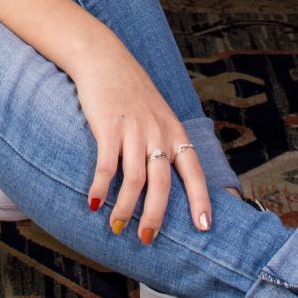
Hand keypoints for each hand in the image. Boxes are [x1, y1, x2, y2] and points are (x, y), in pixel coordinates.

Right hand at [73, 37, 210, 240]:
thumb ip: (165, 142)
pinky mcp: (108, 125)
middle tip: (147, 238)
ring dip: (125, 208)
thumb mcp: (158, 114)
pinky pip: (107, 164)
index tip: (204, 227)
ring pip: (135, 179)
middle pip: (162, 183)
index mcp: (174, 131)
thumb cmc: (131, 91)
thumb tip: (167, 180)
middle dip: (156, 215)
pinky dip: (101, 187)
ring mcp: (134, 129)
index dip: (200, 200)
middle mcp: (158, 132)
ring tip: (118, 226)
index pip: (194, 170)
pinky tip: (93, 203)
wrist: (105, 58)